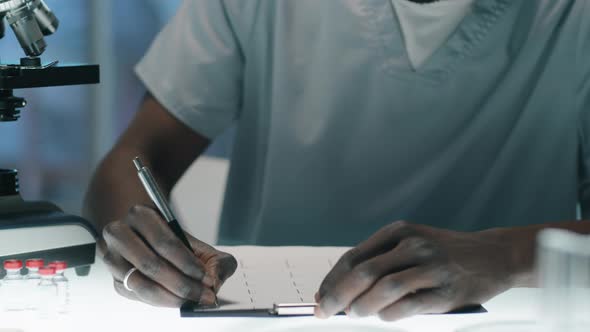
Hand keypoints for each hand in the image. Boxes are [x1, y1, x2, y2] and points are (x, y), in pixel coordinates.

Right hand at [100, 205, 237, 306]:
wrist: (148, 242)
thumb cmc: (174, 243)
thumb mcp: (197, 243)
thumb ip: (215, 260)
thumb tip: (215, 281)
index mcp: (141, 215)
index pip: (164, 242)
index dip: (187, 263)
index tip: (206, 277)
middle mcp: (120, 234)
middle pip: (150, 264)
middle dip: (181, 284)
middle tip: (203, 294)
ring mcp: (113, 258)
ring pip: (139, 283)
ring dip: (170, 296)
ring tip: (192, 299)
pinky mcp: (115, 279)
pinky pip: (136, 295)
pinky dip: (159, 301)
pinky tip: (176, 299)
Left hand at [315, 221, 513, 320]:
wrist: (494, 255)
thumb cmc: (446, 253)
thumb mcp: (412, 243)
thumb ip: (381, 261)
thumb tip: (343, 290)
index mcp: (399, 231)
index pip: (354, 257)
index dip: (332, 279)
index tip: (320, 296)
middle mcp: (413, 245)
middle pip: (363, 272)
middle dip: (338, 295)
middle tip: (326, 310)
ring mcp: (431, 266)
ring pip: (384, 288)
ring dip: (361, 306)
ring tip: (354, 314)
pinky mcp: (446, 291)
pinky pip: (408, 306)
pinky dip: (389, 315)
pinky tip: (383, 316)